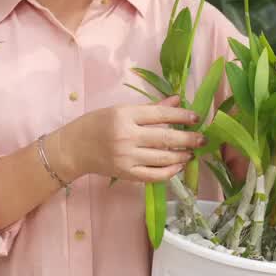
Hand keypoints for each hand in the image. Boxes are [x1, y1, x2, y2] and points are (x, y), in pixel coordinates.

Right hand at [54, 96, 201, 182]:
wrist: (73, 148)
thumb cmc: (94, 125)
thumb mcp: (119, 110)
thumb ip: (150, 108)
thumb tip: (177, 100)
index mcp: (124, 116)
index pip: (160, 115)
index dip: (182, 116)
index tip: (196, 117)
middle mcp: (126, 136)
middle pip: (166, 138)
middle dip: (189, 138)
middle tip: (202, 139)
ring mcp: (126, 157)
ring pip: (163, 158)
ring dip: (182, 155)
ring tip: (191, 152)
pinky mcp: (126, 173)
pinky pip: (154, 175)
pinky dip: (169, 172)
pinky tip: (177, 166)